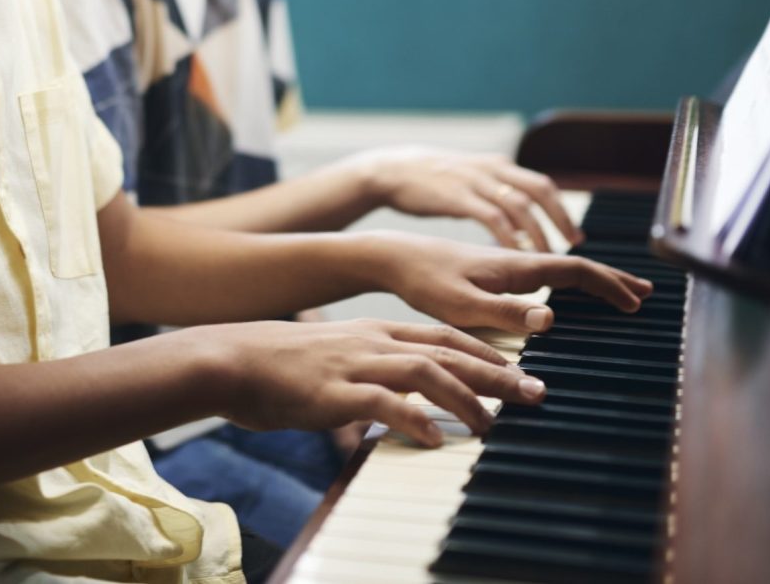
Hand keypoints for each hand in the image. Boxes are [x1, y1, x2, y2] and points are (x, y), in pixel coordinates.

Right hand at [202, 318, 546, 446]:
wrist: (235, 358)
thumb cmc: (284, 365)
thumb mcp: (339, 358)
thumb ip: (374, 373)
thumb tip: (405, 402)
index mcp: (377, 331)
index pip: (445, 336)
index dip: (486, 352)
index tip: (519, 369)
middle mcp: (375, 341)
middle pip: (449, 351)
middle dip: (497, 372)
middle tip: (534, 393)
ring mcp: (357, 363)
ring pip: (426, 371)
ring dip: (466, 397)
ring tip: (491, 424)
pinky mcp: (336, 391)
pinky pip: (383, 402)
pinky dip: (413, 419)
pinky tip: (433, 438)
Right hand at [347, 146, 579, 251]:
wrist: (391, 170)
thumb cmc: (433, 181)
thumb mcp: (471, 179)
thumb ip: (496, 194)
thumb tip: (522, 222)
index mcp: (498, 166)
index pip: (542, 185)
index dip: (562, 210)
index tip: (576, 237)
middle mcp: (492, 170)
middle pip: (539, 190)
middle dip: (560, 218)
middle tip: (574, 246)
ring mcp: (475, 181)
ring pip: (519, 205)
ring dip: (537, 232)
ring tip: (548, 257)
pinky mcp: (457, 196)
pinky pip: (491, 216)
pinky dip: (508, 235)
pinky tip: (514, 254)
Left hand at [368, 232, 652, 333]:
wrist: (394, 256)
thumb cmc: (424, 282)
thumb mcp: (463, 305)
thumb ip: (506, 313)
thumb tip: (551, 318)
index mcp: (516, 267)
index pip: (574, 271)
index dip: (608, 286)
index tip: (635, 303)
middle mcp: (516, 261)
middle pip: (574, 266)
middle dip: (612, 279)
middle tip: (646, 293)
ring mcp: (505, 264)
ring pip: (559, 268)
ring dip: (593, 279)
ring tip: (617, 291)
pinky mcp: (492, 270)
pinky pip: (542, 273)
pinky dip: (566, 281)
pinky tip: (562, 294)